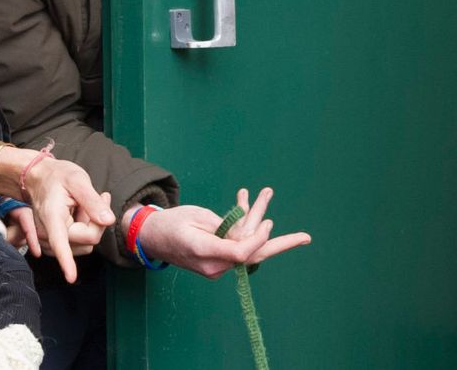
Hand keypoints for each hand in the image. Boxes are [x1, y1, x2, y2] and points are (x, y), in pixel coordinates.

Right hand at [19, 156, 113, 283]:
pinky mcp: (53, 242)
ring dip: (91, 226)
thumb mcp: (77, 180)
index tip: (71, 277)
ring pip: (84, 245)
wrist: (38, 176)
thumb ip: (92, 201)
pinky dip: (84, 230)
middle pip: (86, 241)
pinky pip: (77, 245)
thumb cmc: (57, 176)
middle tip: (100, 198)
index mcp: (52, 217)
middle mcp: (46, 232)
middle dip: (97, 222)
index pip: (60, 243)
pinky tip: (81, 213)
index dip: (66, 261)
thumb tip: (108, 221)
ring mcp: (48, 239)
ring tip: (86, 204)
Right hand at [135, 188, 311, 278]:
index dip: (257, 238)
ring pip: (246, 243)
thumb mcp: (197, 217)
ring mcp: (216, 264)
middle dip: (280, 244)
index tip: (267, 222)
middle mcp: (213, 264)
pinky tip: (246, 199)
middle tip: (306, 237)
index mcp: (204, 252)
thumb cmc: (170, 223)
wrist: (150, 237)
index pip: (241, 253)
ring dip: (255, 217)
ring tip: (266, 192)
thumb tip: (250, 233)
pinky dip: (243, 223)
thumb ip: (225, 226)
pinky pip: (237, 242)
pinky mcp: (217, 259)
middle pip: (253, 255)